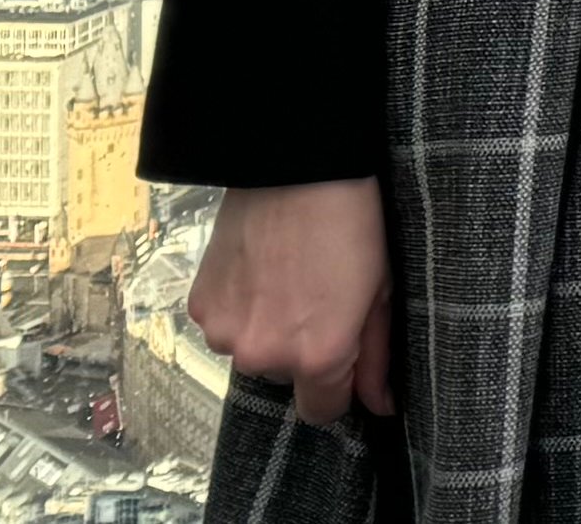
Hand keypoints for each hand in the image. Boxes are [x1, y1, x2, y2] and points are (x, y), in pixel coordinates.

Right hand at [188, 178, 392, 423]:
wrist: (294, 169)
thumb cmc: (351, 223)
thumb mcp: (380, 291)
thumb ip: (377, 357)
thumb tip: (379, 404)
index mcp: (317, 357)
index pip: (321, 411)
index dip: (336, 387)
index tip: (344, 356)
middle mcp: (265, 356)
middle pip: (286, 377)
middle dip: (302, 350)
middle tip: (318, 297)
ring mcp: (225, 333)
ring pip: (253, 350)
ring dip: (267, 329)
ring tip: (287, 277)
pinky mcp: (199, 306)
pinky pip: (225, 325)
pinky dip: (240, 307)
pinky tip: (259, 269)